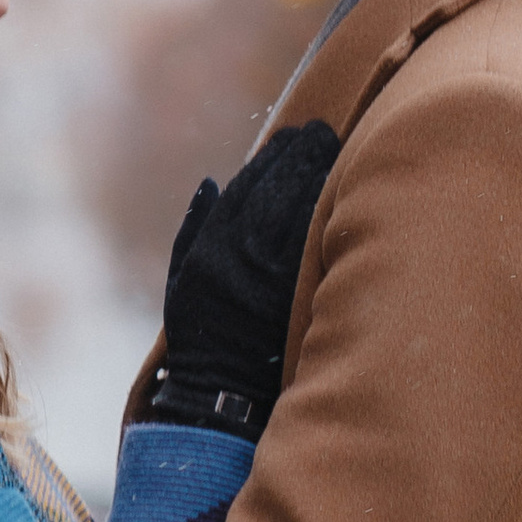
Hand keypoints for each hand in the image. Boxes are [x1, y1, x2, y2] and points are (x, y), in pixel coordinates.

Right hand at [150, 119, 340, 432]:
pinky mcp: (298, 294)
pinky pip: (317, 242)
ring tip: (336, 149)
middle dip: (303, 155)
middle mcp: (242, 256)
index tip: (292, 134)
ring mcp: (273, 275)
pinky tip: (343, 192)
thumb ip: (193, 228)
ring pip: (302, 210)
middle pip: (280, 189)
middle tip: (323, 132)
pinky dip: (329, 212)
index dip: (273, 157)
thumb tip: (210, 182)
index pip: (248, 186)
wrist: (221, 389)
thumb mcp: (179, 279)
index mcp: (212, 248)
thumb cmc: (199, 333)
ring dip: (320, 175)